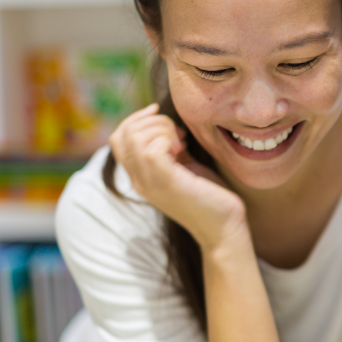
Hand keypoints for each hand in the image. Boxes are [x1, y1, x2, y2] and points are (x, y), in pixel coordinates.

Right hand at [109, 104, 247, 251]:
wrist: (224, 228)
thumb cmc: (210, 196)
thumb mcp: (185, 167)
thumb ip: (171, 149)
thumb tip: (167, 124)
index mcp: (141, 176)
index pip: (117, 139)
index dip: (135, 119)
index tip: (158, 112)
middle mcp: (139, 180)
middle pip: (123, 134)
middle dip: (152, 121)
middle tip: (179, 133)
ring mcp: (149, 182)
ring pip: (135, 137)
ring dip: (161, 128)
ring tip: (182, 142)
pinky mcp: (166, 182)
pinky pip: (152, 148)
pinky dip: (168, 138)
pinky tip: (184, 149)